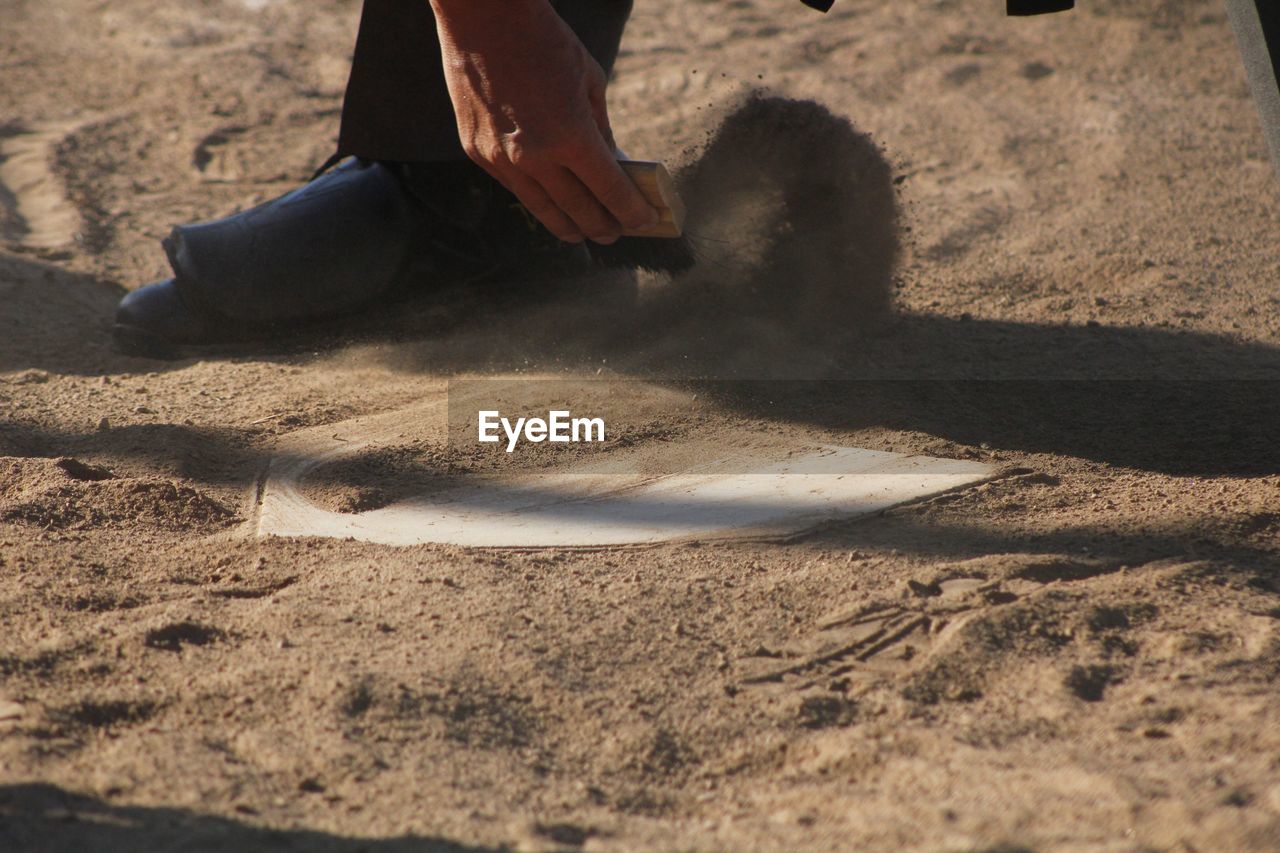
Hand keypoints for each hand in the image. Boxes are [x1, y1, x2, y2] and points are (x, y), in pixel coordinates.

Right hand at [430, 0, 658, 243]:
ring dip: (567, 227)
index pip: (610, 191)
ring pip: (542, 209)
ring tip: (580, 235)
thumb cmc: (545, 42)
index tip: (644, 222)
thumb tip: (613, 164)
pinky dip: (536, 200)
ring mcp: (502, 159)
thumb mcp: (589, 81)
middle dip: (602, 226)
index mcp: (572, 137)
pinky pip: (513, 188)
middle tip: (614, 234)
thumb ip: (602, 129)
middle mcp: (535, 157)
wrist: (483, 19)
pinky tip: (548, 205)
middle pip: (578, 209)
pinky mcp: (477, 152)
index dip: (631, 211)